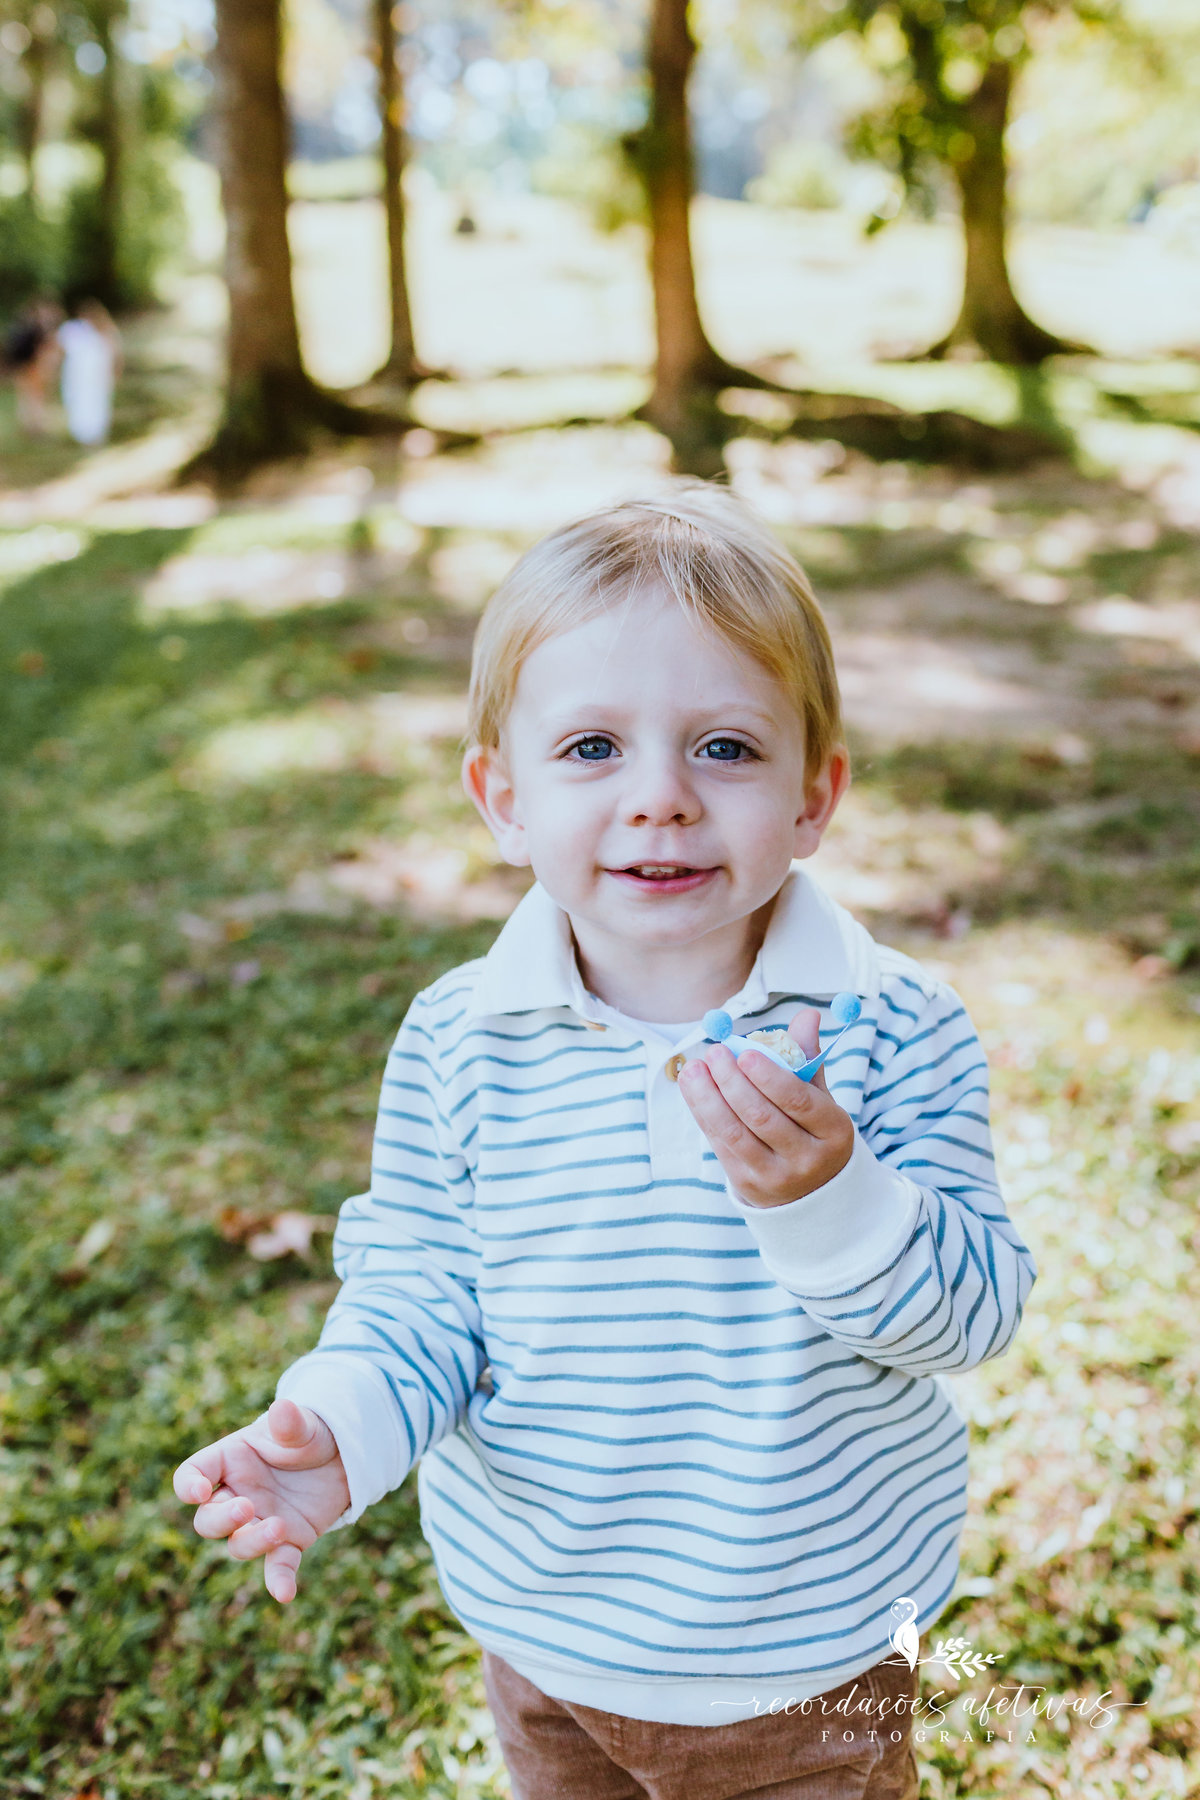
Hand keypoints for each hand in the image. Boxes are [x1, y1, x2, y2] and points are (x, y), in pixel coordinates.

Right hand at [172, 1398, 350, 1603]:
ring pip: (237, 1544)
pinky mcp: (288, 1542)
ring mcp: (260, 1521)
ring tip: (279, 1527)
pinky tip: (285, 1595)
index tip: (200, 1491)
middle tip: (247, 1508)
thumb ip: (292, 1422)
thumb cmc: (311, 1434)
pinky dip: (278, 1581)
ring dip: (252, 1542)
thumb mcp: (305, 1424)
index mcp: (230, 1460)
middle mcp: (238, 1494)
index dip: (189, 1485)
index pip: (192, 1474)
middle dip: (220, 1519)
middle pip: (207, 1519)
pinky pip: (277, 1566)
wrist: (345, 1455)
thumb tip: (282, 1408)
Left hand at [678, 1006, 853, 1207]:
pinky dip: (704, 1114)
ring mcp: (777, 1177)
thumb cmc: (813, 1130)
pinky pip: (721, 1145)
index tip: (744, 1052)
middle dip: (732, 1082)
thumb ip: (807, 1058)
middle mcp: (807, 1159)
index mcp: (834, 1131)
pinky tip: (693, 1090)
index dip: (769, 1077)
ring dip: (708, 1098)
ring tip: (694, 1069)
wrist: (813, 1192)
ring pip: (735, 1133)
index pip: (799, 1101)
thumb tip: (807, 1015)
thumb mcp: (821, 1098)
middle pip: (762, 1117)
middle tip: (715, 1052)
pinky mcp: (749, 1186)